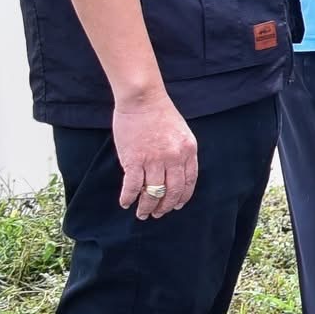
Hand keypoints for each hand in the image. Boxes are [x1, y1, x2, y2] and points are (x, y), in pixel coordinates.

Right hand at [112, 90, 196, 219]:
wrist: (143, 99)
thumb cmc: (161, 114)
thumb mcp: (182, 133)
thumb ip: (181, 153)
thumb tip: (176, 174)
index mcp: (189, 151)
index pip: (189, 181)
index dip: (182, 197)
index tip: (176, 205)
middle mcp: (174, 158)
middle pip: (172, 191)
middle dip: (165, 207)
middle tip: (157, 214)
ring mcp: (154, 160)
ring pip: (153, 193)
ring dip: (146, 207)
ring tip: (142, 214)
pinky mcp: (134, 160)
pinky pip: (132, 186)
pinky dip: (128, 197)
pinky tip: (125, 203)